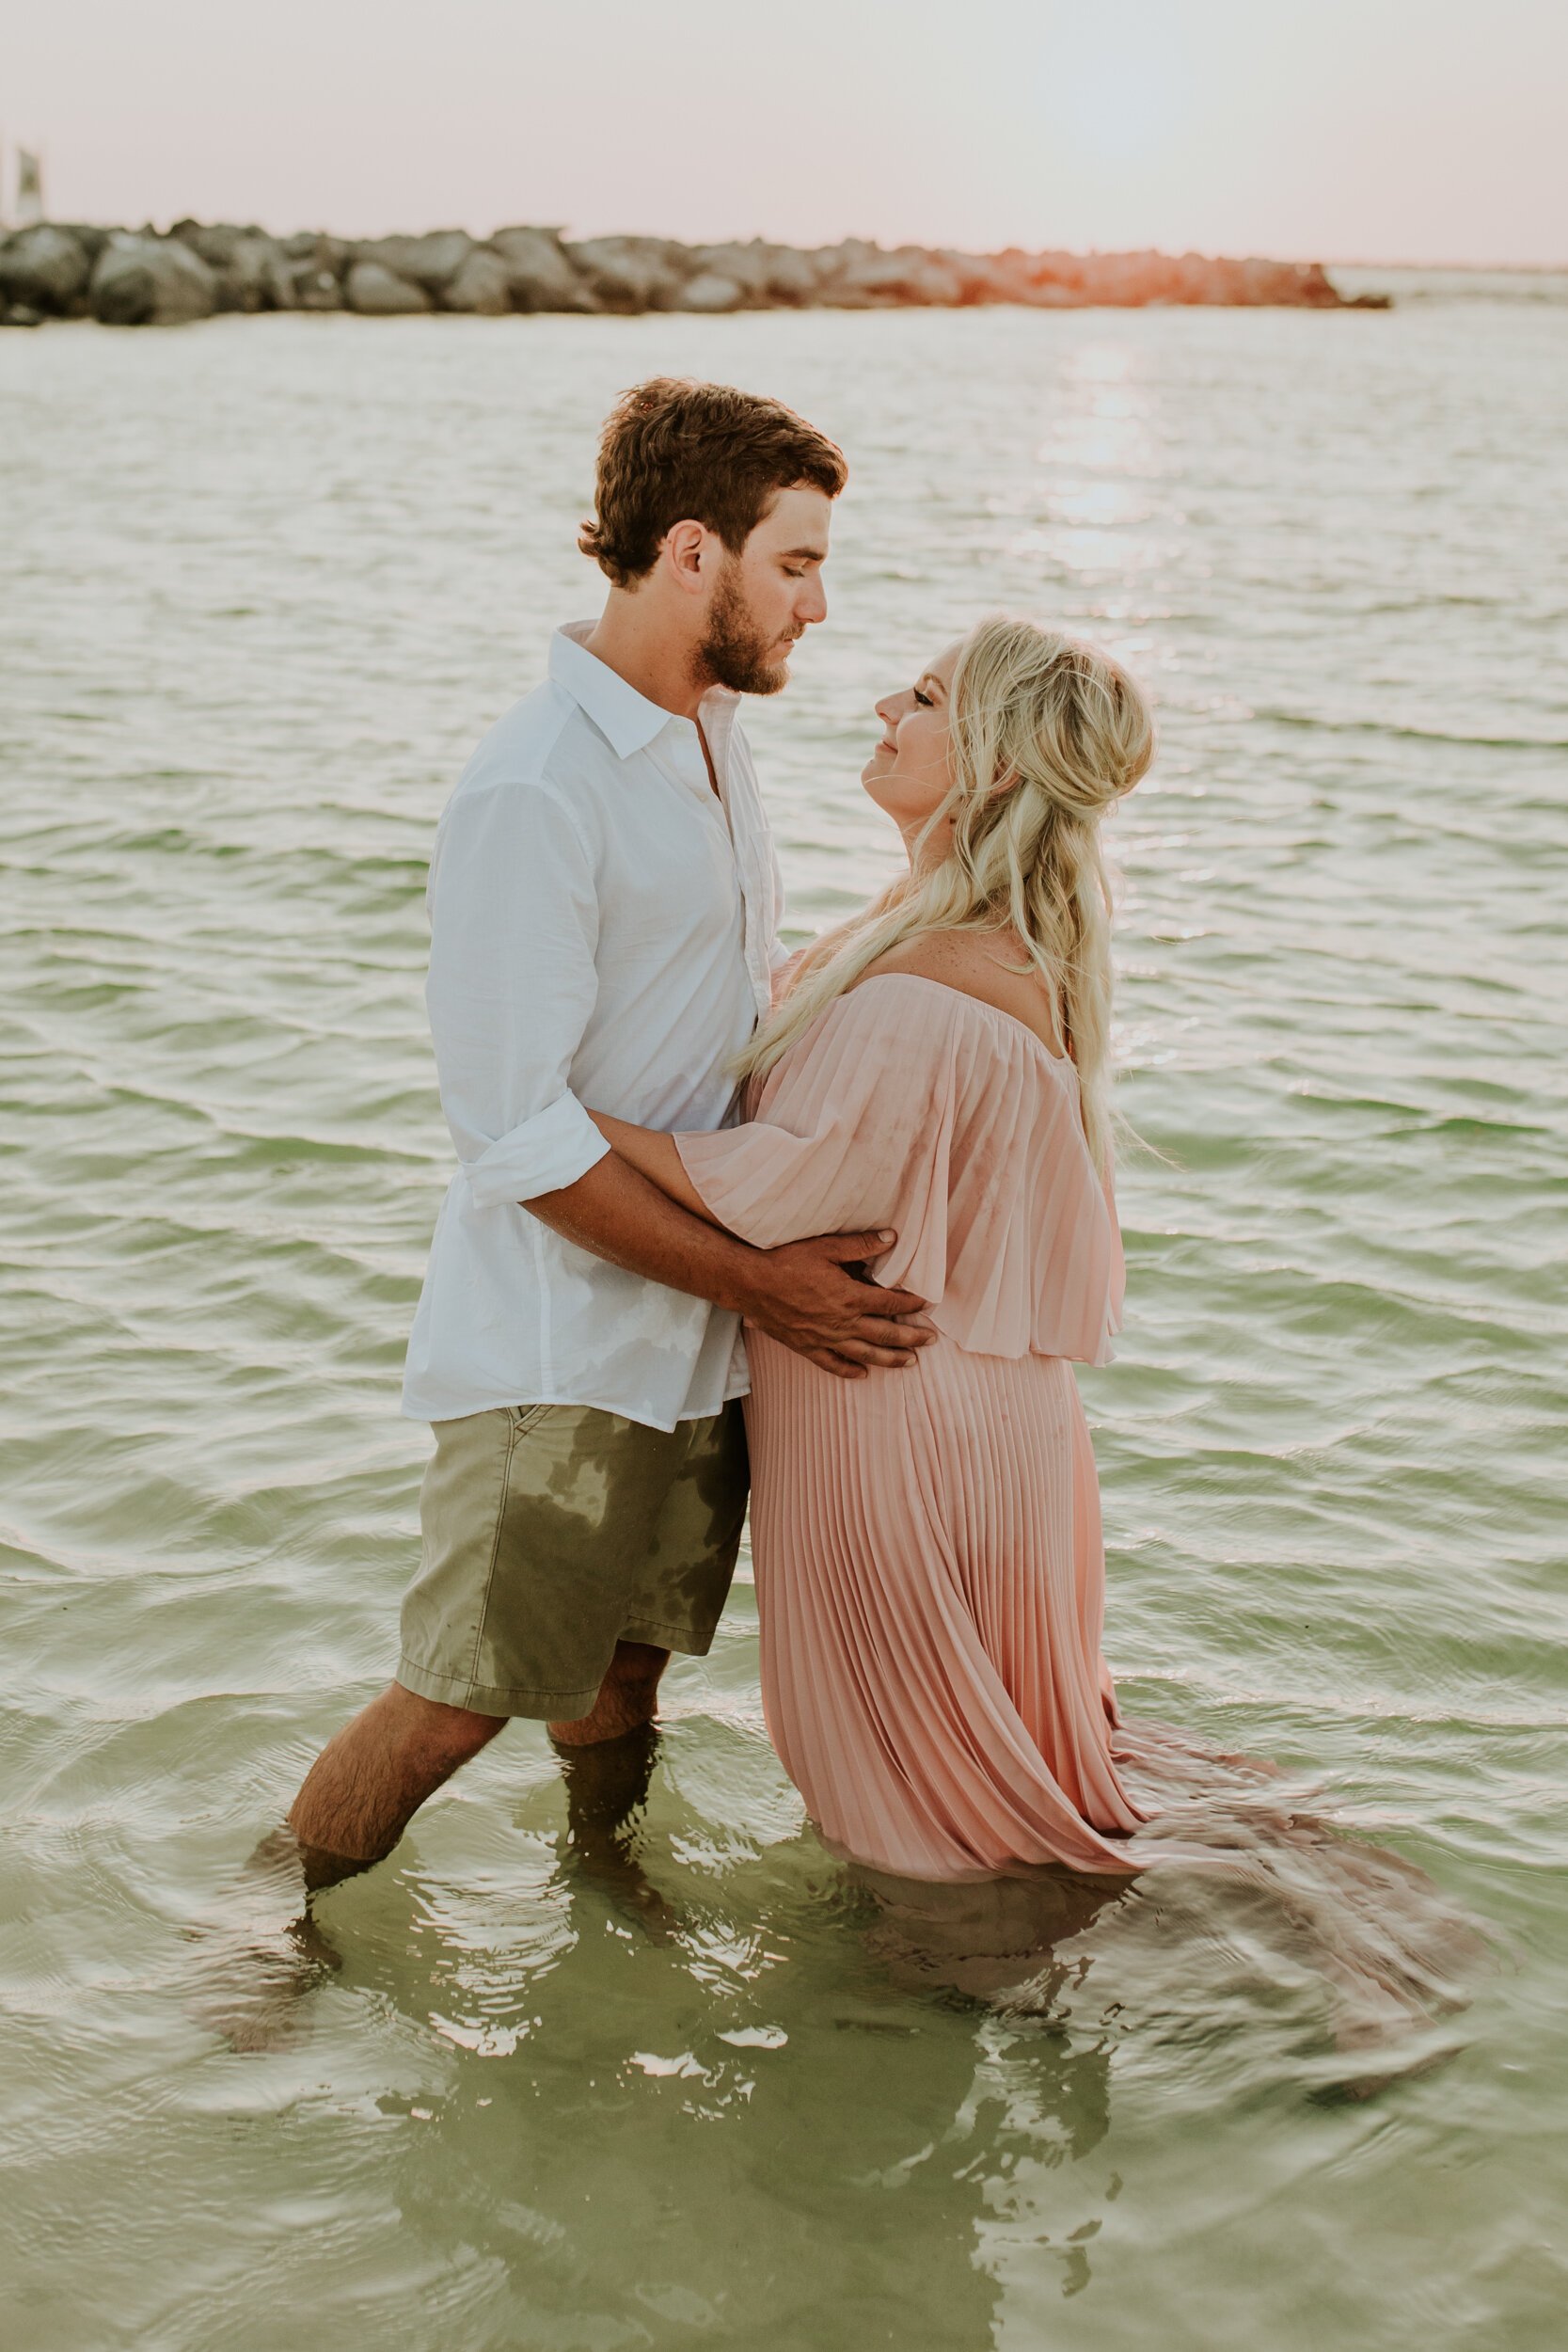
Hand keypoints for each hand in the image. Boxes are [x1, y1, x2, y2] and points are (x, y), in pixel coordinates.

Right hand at [737, 1229, 935, 1378]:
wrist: (750, 1284)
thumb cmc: (786, 1262)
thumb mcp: (825, 1247)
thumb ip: (860, 1246)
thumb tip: (891, 1239)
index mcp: (849, 1296)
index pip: (889, 1302)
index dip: (910, 1303)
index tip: (925, 1304)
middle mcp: (841, 1322)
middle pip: (884, 1333)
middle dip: (910, 1337)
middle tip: (930, 1340)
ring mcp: (824, 1338)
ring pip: (865, 1354)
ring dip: (890, 1359)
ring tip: (910, 1362)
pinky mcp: (806, 1346)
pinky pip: (833, 1363)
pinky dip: (850, 1371)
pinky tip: (863, 1374)